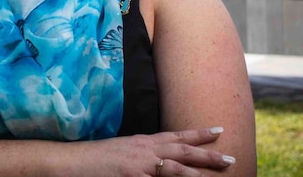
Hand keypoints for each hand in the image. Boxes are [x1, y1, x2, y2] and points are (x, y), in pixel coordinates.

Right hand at [71, 127, 235, 176]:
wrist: (72, 161)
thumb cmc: (97, 159)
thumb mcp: (125, 151)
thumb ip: (145, 154)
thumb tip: (161, 160)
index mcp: (144, 142)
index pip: (177, 136)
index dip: (199, 134)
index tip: (219, 130)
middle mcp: (145, 150)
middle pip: (183, 151)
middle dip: (208, 155)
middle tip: (230, 159)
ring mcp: (140, 165)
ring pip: (175, 169)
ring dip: (195, 173)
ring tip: (215, 174)